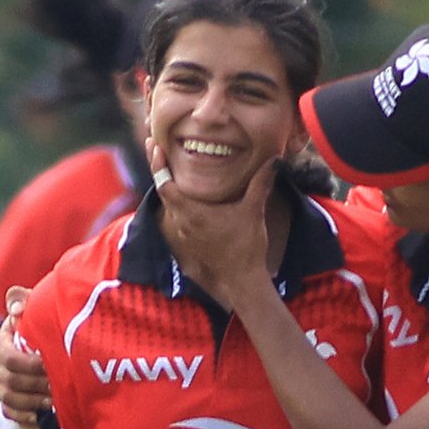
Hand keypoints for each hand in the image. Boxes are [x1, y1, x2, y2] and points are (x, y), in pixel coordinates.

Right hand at [0, 287, 49, 423]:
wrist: (53, 354)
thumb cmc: (46, 328)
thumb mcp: (39, 311)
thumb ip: (26, 301)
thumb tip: (16, 309)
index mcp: (0, 342)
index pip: (6, 356)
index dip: (27, 363)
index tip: (48, 363)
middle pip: (9, 379)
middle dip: (34, 383)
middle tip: (57, 384)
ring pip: (9, 397)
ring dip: (32, 400)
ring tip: (54, 400)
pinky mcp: (6, 402)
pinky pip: (10, 412)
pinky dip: (26, 415)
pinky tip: (42, 415)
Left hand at [147, 138, 274, 309]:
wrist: (242, 282)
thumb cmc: (246, 247)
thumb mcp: (253, 211)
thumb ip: (261, 183)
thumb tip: (274, 161)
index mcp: (191, 213)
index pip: (163, 184)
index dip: (157, 164)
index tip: (153, 146)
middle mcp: (182, 224)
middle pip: (162, 192)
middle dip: (159, 170)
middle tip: (157, 149)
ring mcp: (184, 236)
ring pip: (170, 207)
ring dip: (169, 189)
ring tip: (171, 171)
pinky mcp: (189, 246)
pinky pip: (178, 221)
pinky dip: (178, 206)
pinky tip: (187, 201)